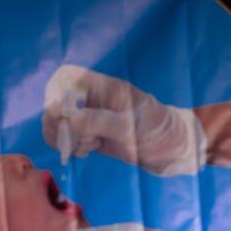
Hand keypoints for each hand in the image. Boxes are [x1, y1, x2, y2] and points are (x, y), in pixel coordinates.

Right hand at [42, 64, 206, 175]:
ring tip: (86, 148)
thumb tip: (70, 121)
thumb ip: (101, 122)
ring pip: (58, 123)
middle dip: (58, 123)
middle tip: (76, 140)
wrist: (174, 150)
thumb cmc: (158, 131)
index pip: (66, 78)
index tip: (64, 116)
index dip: (57, 95)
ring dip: (63, 137)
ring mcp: (92, 118)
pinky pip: (67, 138)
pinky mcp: (92, 136)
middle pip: (56, 102)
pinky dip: (69, 146)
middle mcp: (94, 100)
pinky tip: (86, 152)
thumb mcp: (131, 127)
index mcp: (104, 87)